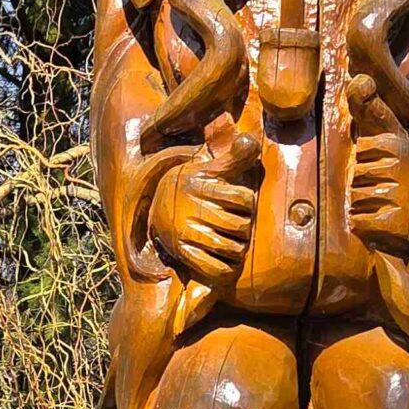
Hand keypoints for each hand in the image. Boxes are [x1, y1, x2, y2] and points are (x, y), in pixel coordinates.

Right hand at [149, 134, 261, 284]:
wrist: (157, 206)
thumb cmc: (192, 186)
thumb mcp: (209, 169)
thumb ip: (234, 157)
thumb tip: (250, 141)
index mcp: (198, 185)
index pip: (243, 198)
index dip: (249, 202)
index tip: (241, 204)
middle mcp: (189, 208)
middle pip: (239, 225)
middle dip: (245, 227)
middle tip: (240, 226)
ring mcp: (183, 232)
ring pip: (230, 248)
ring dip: (238, 248)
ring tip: (235, 243)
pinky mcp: (180, 252)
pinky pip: (214, 268)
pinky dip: (226, 268)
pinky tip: (227, 261)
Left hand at [346, 74, 408, 255]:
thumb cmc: (401, 177)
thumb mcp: (388, 140)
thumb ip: (370, 111)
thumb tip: (358, 78)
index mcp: (401, 146)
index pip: (363, 150)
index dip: (368, 161)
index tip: (388, 165)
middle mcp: (406, 169)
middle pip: (357, 176)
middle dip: (366, 186)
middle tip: (389, 190)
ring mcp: (403, 197)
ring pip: (357, 200)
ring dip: (366, 207)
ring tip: (388, 206)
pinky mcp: (396, 225)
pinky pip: (360, 222)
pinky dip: (367, 227)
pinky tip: (386, 224)